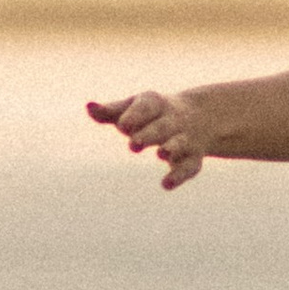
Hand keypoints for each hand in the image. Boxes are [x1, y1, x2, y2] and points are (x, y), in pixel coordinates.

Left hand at [87, 90, 204, 188]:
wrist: (199, 117)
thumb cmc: (152, 114)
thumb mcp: (133, 108)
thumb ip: (110, 111)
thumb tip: (89, 107)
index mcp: (156, 105)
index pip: (146, 107)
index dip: (135, 116)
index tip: (121, 126)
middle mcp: (172, 121)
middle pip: (162, 127)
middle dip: (150, 134)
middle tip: (134, 144)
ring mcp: (185, 139)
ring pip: (180, 143)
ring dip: (172, 148)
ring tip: (161, 153)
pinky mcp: (193, 158)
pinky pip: (189, 167)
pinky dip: (179, 176)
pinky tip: (166, 184)